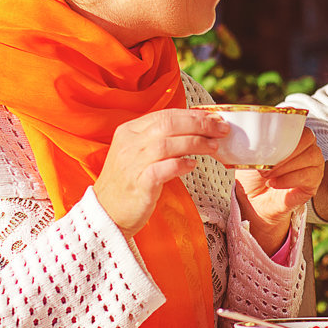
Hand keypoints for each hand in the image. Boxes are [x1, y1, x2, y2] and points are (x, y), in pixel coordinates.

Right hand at [96, 109, 230, 238]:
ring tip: (214, 147)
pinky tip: (193, 166)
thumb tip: (197, 128)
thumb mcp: (139, 153)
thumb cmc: (130, 182)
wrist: (106, 213)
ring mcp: (132, 163)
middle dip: (200, 124)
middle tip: (221, 129)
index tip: (214, 118)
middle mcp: (129, 143)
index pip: (165, 115)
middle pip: (168, 124)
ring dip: (196, 143)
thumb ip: (161, 139)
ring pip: (167, 143)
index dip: (193, 115)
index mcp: (129, 131)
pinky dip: (181, 165)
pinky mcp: (138, 184)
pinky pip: (163, 169)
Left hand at [234, 128, 323, 253]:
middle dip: (286, 150)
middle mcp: (308, 146)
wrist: (254, 200)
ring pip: (310, 157)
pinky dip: (288, 179)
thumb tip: (248, 131)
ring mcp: (314, 164)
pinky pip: (308, 176)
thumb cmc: (254, 175)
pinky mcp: (314, 182)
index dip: (287, 125)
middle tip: (266, 163)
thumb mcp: (250, 154)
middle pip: (308, 138)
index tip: (271, 134)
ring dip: (285, 166)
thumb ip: (254, 139)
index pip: (298, 121)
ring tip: (267, 175)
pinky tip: (274, 183)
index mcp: (293, 134)